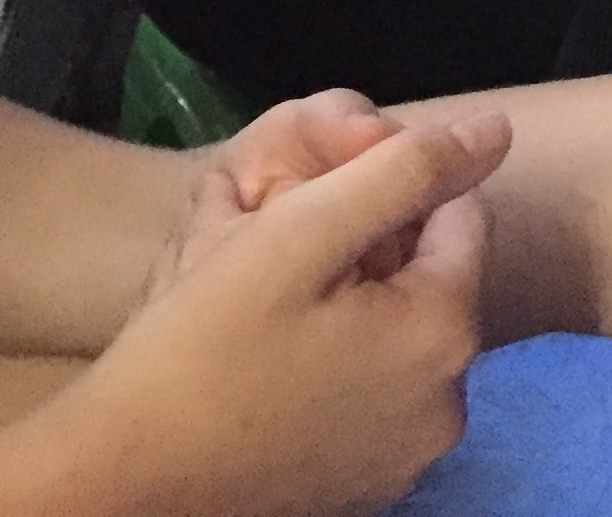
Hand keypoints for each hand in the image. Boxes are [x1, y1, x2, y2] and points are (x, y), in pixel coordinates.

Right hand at [74, 114, 511, 516]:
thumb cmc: (196, 354)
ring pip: (393, 333)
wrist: (116, 488)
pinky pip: (368, 391)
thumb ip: (403, 171)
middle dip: (364, 245)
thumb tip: (495, 130)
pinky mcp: (364, 487)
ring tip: (261, 299)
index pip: (457, 211)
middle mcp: (447, 403)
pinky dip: (333, 360)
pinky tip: (266, 358)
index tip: (313, 194)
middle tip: (272, 242)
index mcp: (444, 334)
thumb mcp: (296, 235)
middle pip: (425, 277)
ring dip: (345, 300)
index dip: (389, 184)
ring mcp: (407, 455)